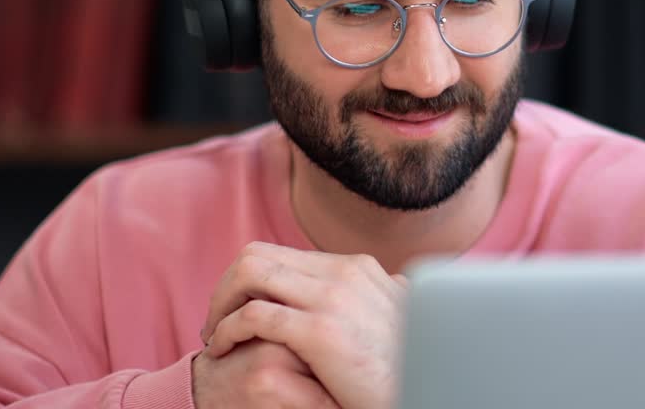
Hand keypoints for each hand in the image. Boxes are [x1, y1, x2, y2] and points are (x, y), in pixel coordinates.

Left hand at [199, 242, 408, 408]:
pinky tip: (224, 349)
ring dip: (220, 303)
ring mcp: (333, 298)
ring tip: (216, 336)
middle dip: (226, 287)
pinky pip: (252, 315)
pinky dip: (227, 329)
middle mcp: (344, 273)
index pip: (283, 255)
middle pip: (258, 255)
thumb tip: (396, 286)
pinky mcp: (320, 331)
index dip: (250, 282)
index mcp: (358, 268)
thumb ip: (387, 297)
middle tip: (217, 322)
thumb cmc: (408, 368)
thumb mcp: (399, 320)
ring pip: (249, 273)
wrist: (429, 389)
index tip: (239, 311)